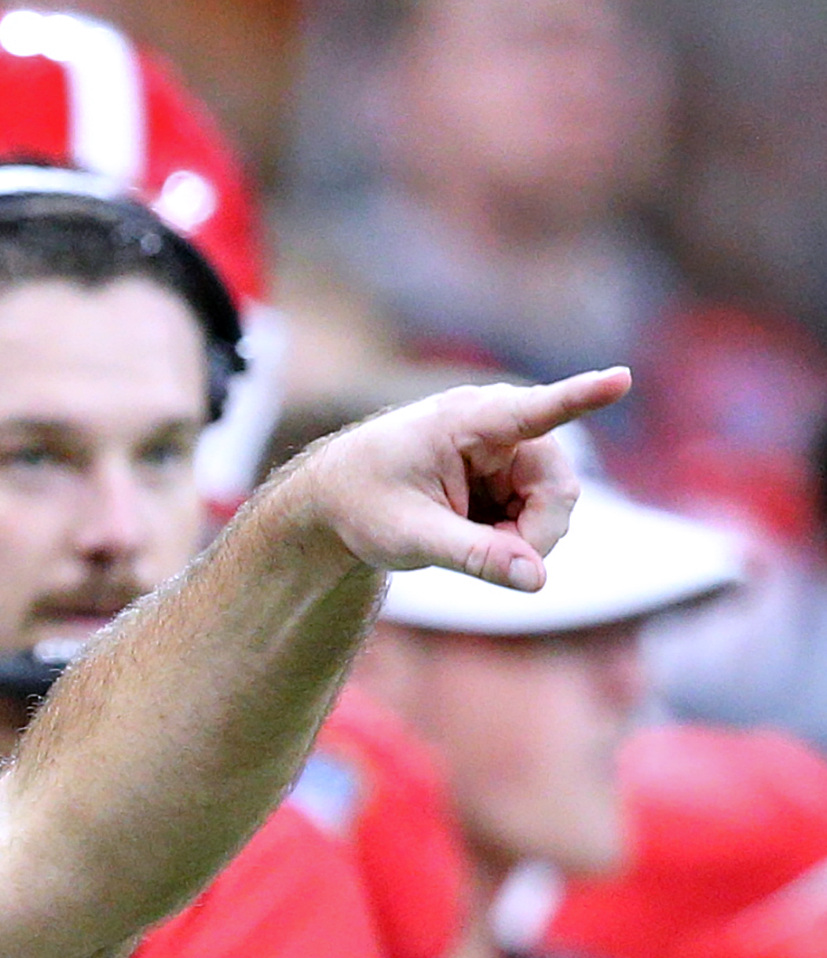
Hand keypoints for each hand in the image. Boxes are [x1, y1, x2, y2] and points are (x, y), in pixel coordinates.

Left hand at [285, 370, 629, 590]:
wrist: (338, 498)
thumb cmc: (364, 505)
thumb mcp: (411, 536)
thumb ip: (474, 556)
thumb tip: (538, 579)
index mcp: (465, 421)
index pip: (533, 411)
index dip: (581, 397)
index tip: (620, 378)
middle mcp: (499, 425)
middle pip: (558, 491)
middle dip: (531, 534)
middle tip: (485, 558)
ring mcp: (512, 448)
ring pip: (554, 507)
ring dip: (519, 537)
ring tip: (459, 536)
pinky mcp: (514, 471)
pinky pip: (539, 514)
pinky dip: (512, 535)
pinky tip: (470, 530)